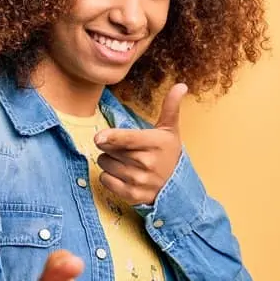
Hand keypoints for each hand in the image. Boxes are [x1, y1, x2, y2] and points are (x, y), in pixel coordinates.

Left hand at [94, 83, 187, 205]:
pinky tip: (122, 175)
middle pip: (111, 149)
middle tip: (126, 149)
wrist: (177, 187)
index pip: (128, 139)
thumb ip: (170, 107)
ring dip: (109, 161)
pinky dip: (109, 177)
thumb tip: (181, 85)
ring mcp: (139, 181)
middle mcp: (147, 163)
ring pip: (105, 164)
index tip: (98, 138)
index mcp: (156, 143)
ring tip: (126, 162)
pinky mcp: (131, 195)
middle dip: (111, 146)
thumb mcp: (170, 130)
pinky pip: (105, 180)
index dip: (111, 137)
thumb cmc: (168, 154)